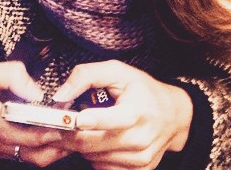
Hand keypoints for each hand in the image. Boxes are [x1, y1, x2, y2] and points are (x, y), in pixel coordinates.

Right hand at [0, 61, 69, 165]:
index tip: (72, 120)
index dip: (52, 129)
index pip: (27, 131)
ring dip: (55, 148)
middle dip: (61, 141)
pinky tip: (55, 134)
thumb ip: (10, 75)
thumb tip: (36, 89)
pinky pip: (26, 156)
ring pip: (33, 158)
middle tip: (82, 126)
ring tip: (73, 131)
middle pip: (36, 151)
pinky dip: (44, 149)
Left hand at [52, 61, 192, 169]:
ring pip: (94, 158)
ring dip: (81, 145)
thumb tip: (61, 95)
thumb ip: (87, 75)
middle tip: (56, 125)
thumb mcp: (117, 71)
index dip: (88, 121)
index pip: (110, 121)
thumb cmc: (142, 90)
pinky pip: (103, 169)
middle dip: (70, 135)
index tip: (74, 119)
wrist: (174, 115)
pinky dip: (94, 156)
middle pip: (92, 144)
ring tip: (82, 129)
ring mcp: (139, 159)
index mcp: (136, 111)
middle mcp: (139, 139)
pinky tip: (98, 140)